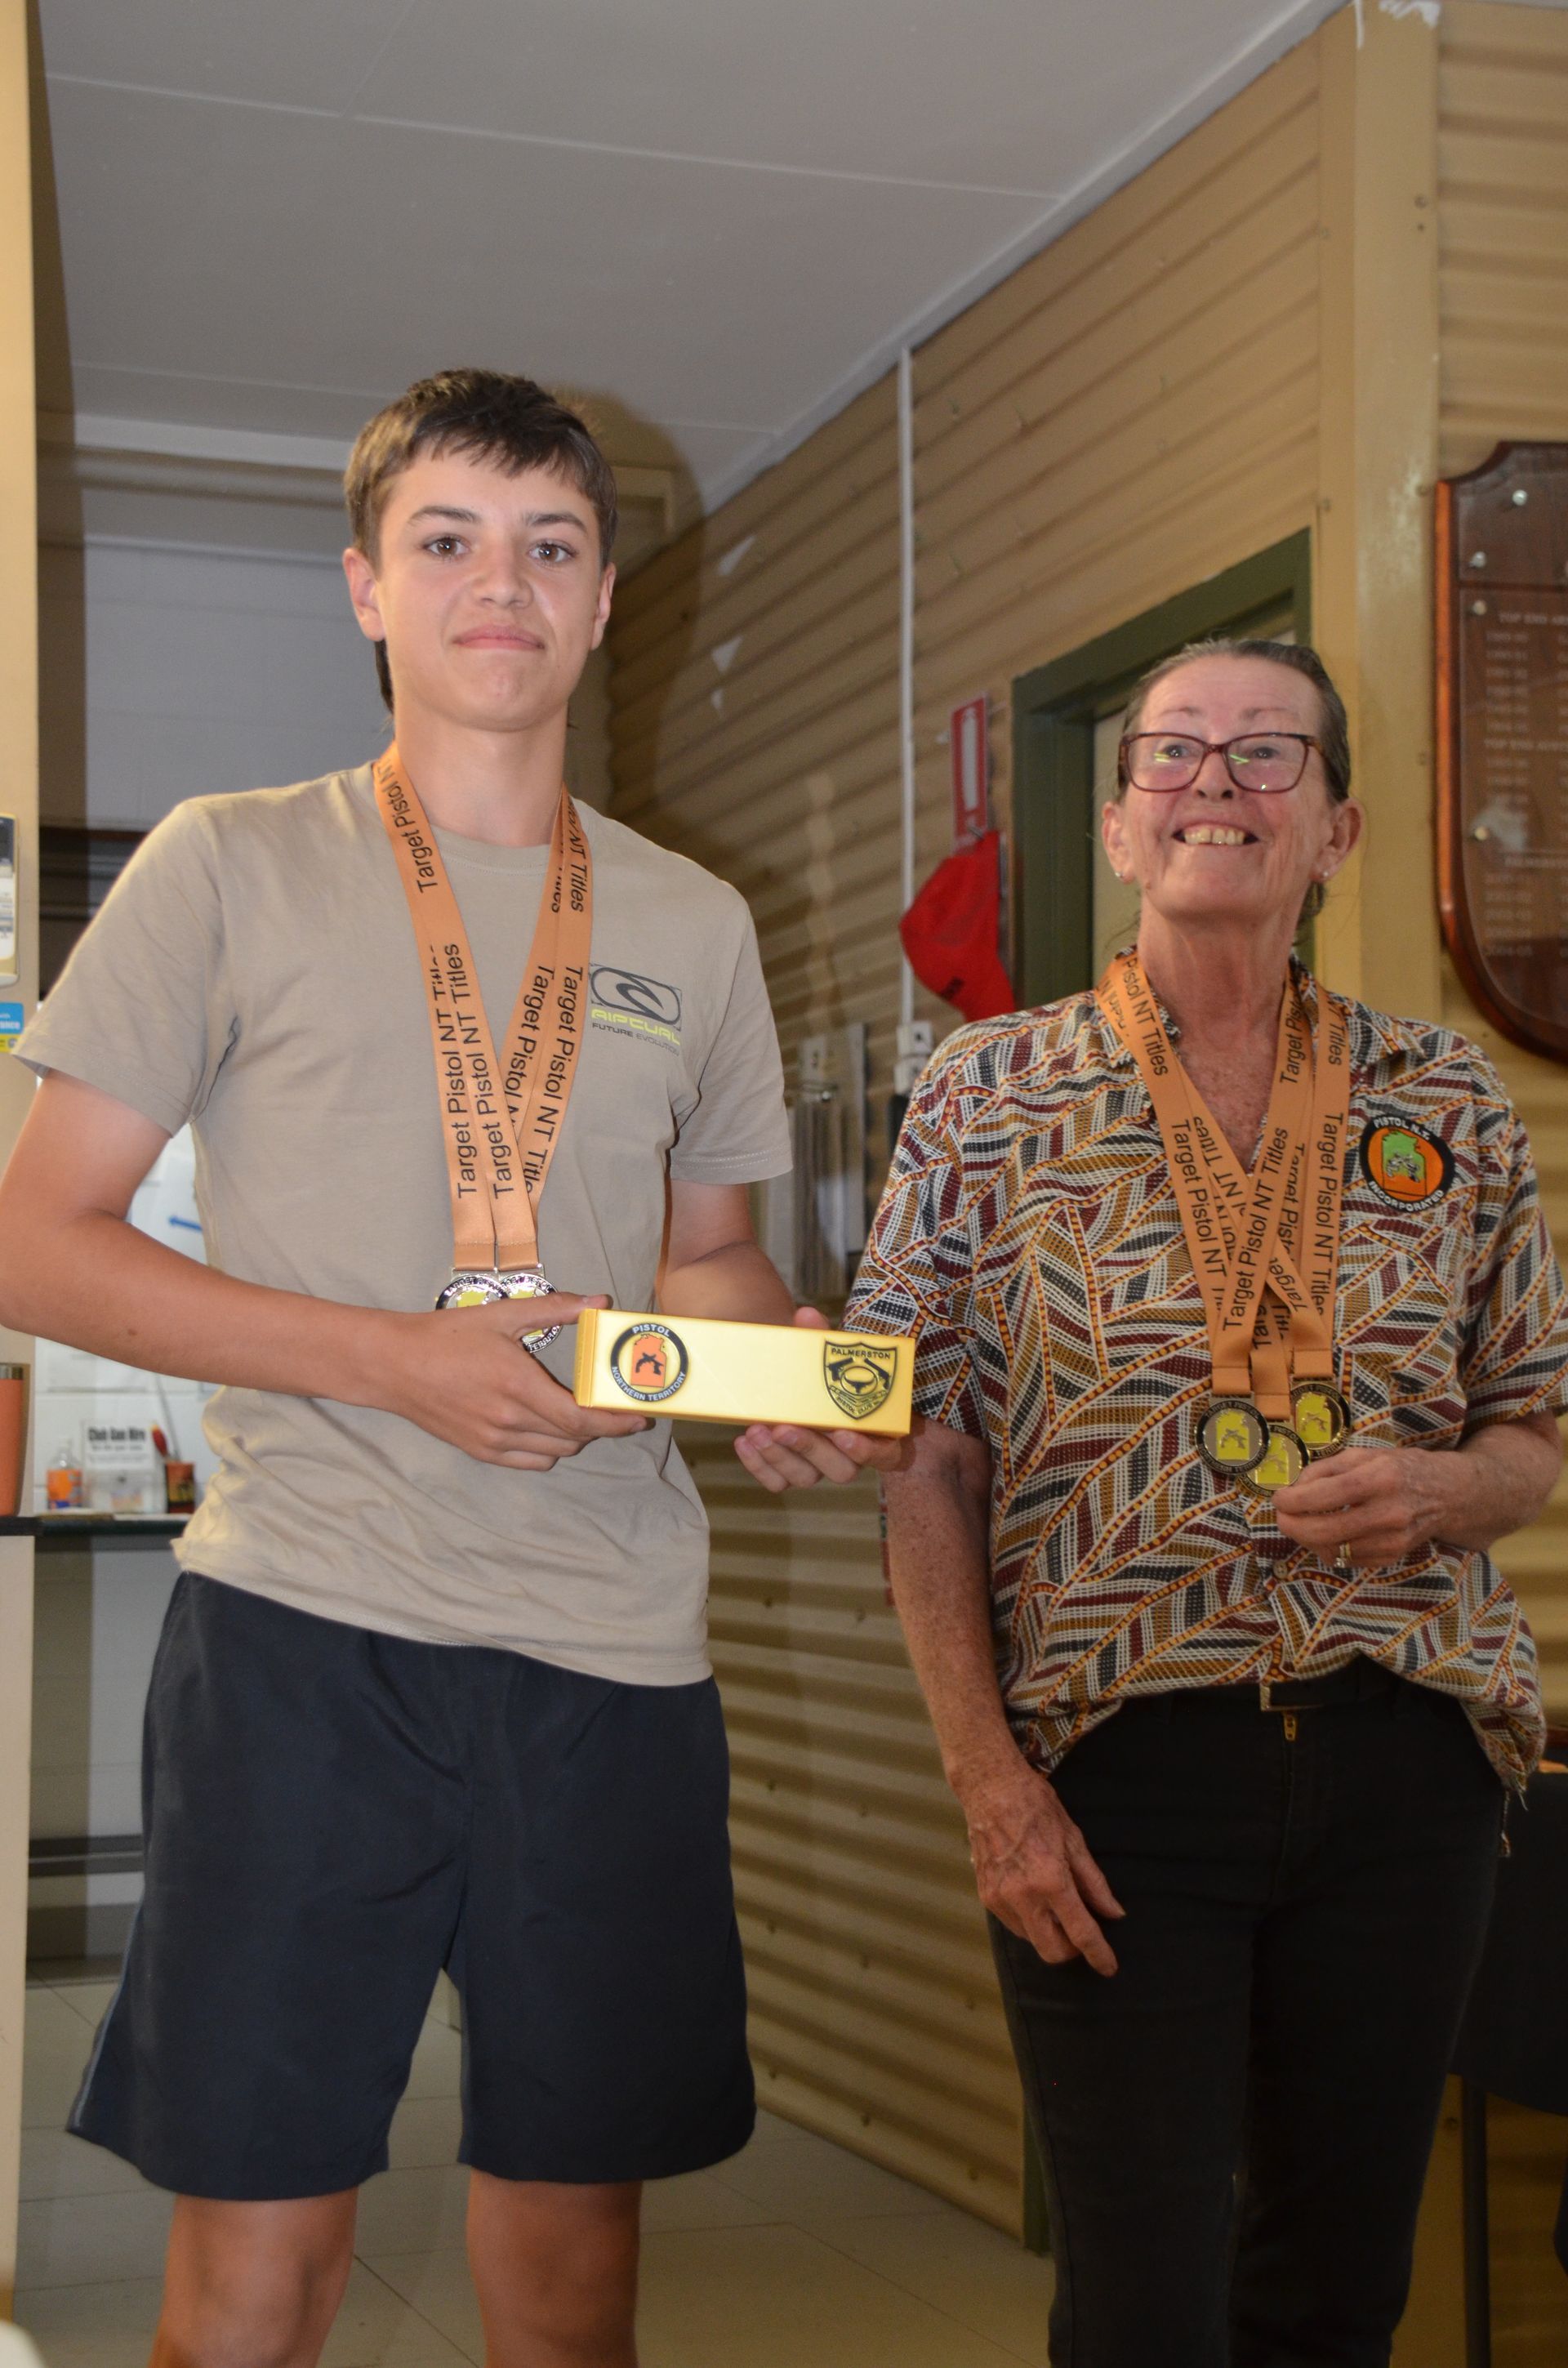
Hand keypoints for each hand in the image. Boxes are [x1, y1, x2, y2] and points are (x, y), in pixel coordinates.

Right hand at [374, 1293, 648, 1469]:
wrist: (393, 1365)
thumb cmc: (446, 1336)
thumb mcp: (503, 1315)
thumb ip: (556, 1309)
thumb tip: (599, 1302)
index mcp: (519, 1386)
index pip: (581, 1418)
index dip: (614, 1422)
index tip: (637, 1417)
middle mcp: (509, 1420)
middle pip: (573, 1438)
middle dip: (600, 1427)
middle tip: (613, 1409)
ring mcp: (493, 1441)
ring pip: (554, 1452)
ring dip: (574, 1438)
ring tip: (579, 1414)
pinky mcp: (479, 1451)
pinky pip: (529, 1462)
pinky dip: (548, 1450)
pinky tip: (547, 1428)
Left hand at [732, 1305, 909, 1491]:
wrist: (796, 1380)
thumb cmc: (822, 1370)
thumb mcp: (825, 1353)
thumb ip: (820, 1337)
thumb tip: (806, 1315)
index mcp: (873, 1430)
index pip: (885, 1455)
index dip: (868, 1450)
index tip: (841, 1432)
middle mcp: (849, 1454)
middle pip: (841, 1470)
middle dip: (809, 1449)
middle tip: (783, 1427)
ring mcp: (819, 1466)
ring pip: (806, 1478)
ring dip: (779, 1457)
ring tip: (755, 1430)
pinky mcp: (791, 1470)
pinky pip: (778, 1482)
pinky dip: (759, 1467)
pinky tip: (743, 1441)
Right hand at [961, 1762, 1123, 1976]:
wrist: (990, 1789)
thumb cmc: (1035, 1806)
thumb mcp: (1074, 1839)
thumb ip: (1094, 1883)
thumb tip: (1114, 1913)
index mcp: (1051, 1880)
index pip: (1081, 1933)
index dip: (1099, 1955)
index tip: (1109, 1967)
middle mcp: (1023, 1896)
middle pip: (1052, 1951)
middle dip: (1072, 1951)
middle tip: (1082, 1933)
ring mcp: (1000, 1899)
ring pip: (1032, 1941)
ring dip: (1049, 1934)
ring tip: (1056, 1905)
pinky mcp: (986, 1897)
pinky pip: (1014, 1925)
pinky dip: (1030, 1921)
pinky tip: (1035, 1897)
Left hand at [1272, 1443, 1458, 1571]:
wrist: (1447, 1494)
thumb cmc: (1399, 1469)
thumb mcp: (1363, 1455)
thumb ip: (1325, 1469)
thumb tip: (1292, 1488)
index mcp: (1381, 1478)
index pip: (1329, 1495)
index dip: (1295, 1500)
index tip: (1278, 1498)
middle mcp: (1389, 1512)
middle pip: (1327, 1530)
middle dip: (1293, 1526)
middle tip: (1280, 1516)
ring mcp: (1392, 1540)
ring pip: (1333, 1550)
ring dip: (1306, 1539)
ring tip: (1300, 1523)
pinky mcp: (1391, 1557)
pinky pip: (1346, 1559)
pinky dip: (1326, 1548)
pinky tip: (1323, 1534)